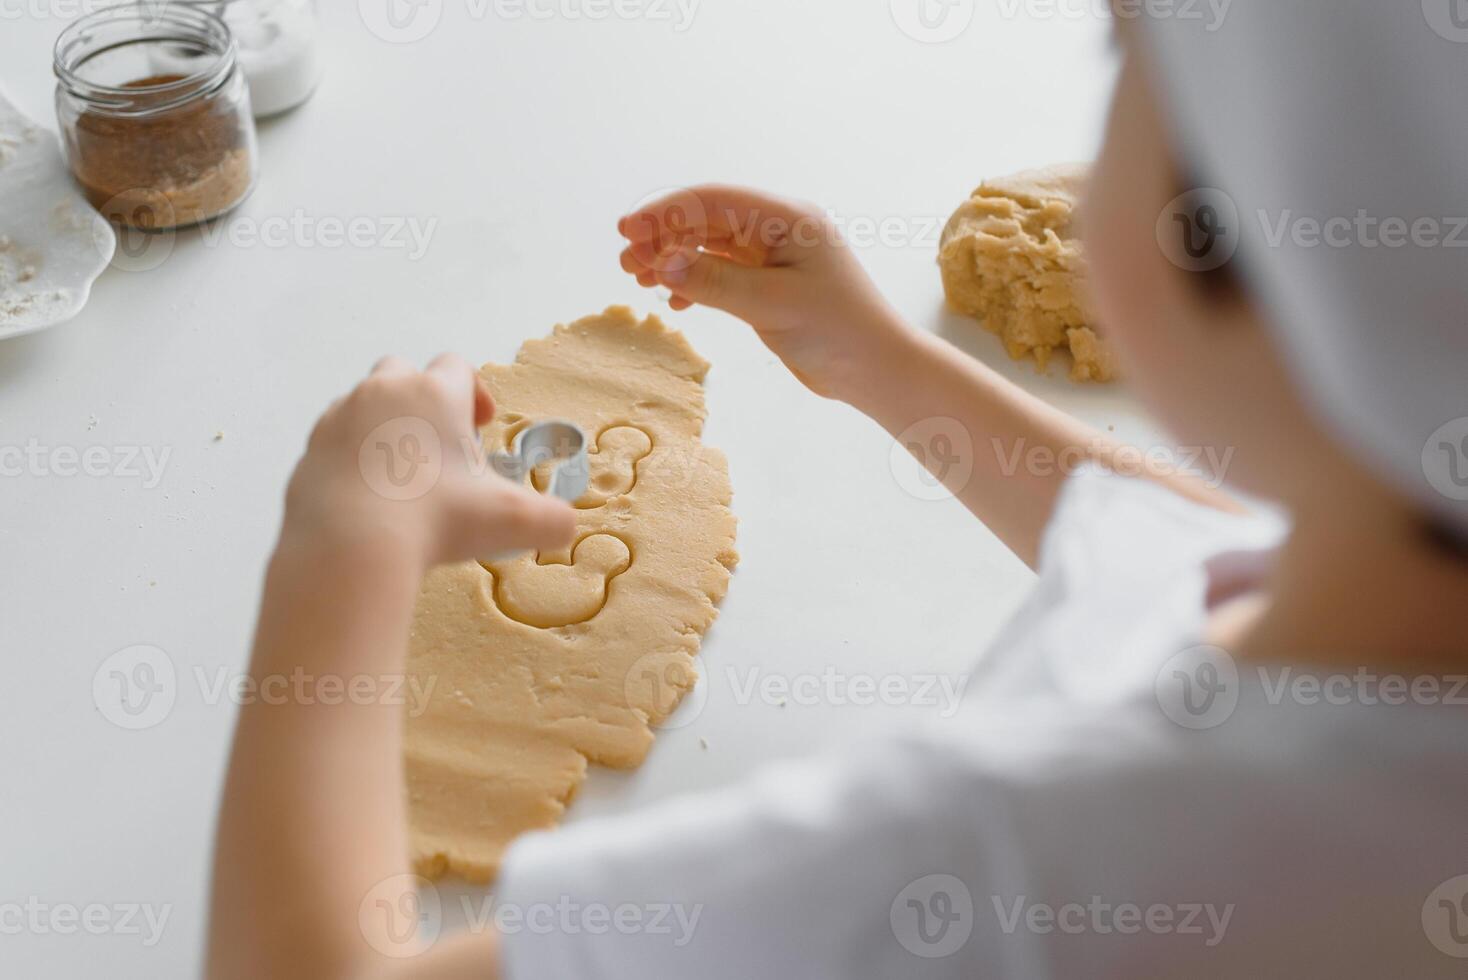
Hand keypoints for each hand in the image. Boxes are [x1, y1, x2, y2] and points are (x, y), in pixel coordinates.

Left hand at [282, 354, 574, 567]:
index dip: (474, 393)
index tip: (480, 428)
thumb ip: (550, 519)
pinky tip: (369, 500)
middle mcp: (383, 393)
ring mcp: (338, 419)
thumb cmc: (437, 520)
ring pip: (364, 406)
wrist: (350, 547)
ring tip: (403, 478)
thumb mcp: (512, 522)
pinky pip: (333, 444)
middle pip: (403, 373)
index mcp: (434, 394)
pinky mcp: (308, 452)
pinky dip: (351, 461)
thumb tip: (566, 526)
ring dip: (385, 430)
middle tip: (440, 449)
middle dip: (423, 401)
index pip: (457, 367)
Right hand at [618, 184, 913, 399]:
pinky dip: (694, 280)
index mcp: (787, 218)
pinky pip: (722, 271)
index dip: (665, 211)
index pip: (713, 200)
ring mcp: (774, 255)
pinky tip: (675, 300)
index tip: (627, 230)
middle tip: (626, 263)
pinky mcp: (770, 283)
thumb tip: (662, 261)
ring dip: (673, 259)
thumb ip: (715, 281)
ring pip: (710, 246)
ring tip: (639, 280)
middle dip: (663, 237)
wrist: (876, 369)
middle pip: (706, 220)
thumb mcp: (771, 305)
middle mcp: (778, 228)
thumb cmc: (838, 331)